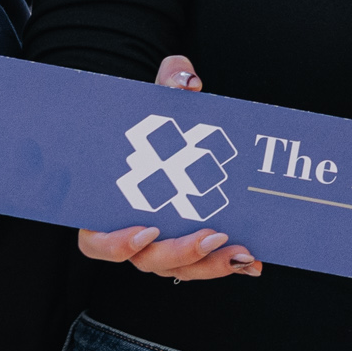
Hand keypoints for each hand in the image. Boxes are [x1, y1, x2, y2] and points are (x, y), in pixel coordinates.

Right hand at [76, 56, 258, 278]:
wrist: (173, 137)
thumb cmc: (153, 123)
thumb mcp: (158, 99)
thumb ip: (169, 83)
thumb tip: (188, 81)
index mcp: (105, 209)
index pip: (96, 243)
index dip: (116, 244)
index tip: (146, 229)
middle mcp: (131, 237)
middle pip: (148, 261)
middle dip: (180, 253)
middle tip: (209, 236)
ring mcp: (161, 247)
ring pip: (180, 269)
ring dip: (210, 266)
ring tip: (241, 252)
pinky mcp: (190, 250)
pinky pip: (205, 266)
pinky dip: (228, 265)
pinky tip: (255, 261)